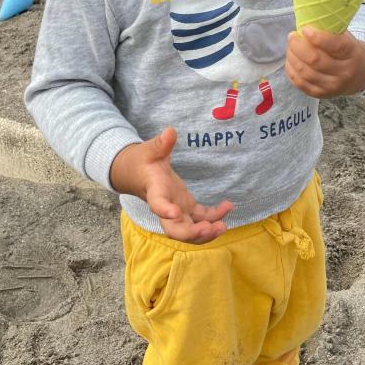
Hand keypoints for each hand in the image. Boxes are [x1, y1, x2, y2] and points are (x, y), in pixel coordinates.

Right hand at [110, 127, 232, 243]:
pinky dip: (214, 216)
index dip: (165, 211)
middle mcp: (166, 206)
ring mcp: (177, 210)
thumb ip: (161, 144)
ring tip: (223, 226)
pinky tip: (228, 206)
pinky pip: (201, 218)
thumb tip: (170, 131)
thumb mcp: (150, 150)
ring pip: (189, 229)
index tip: (176, 212)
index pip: (157, 205)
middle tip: (210, 228)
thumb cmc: (143, 161)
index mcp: (155, 191)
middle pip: (175, 229)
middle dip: (192, 233)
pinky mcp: (187, 208)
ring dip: (206, 232)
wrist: (137, 173)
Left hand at [285, 27, 364, 97]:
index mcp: (352, 53)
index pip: (335, 46)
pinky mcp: (321, 94)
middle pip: (316, 60)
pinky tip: (291, 59)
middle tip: (292, 36)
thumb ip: (329, 30)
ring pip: (305, 72)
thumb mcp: (345, 36)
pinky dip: (291, 70)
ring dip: (293, 57)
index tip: (305, 29)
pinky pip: (300, 83)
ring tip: (291, 46)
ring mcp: (332, 86)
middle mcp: (344, 72)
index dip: (317, 37)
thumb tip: (306, 20)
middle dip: (298, 46)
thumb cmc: (347, 49)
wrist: (358, 74)